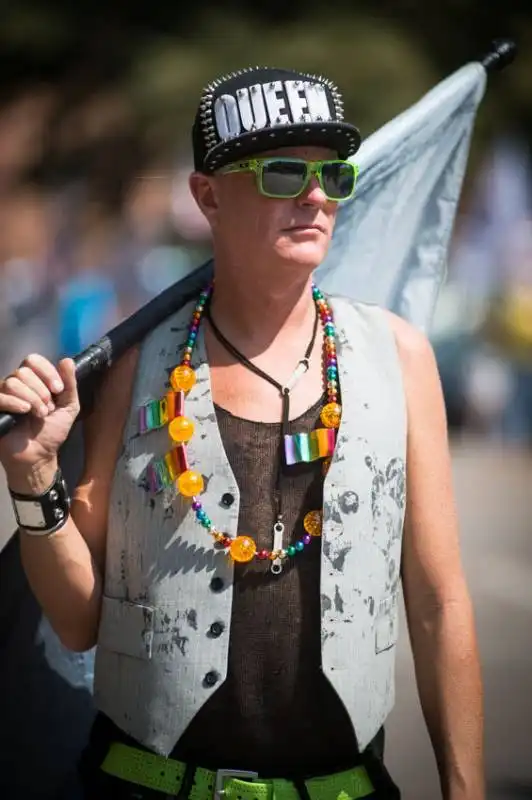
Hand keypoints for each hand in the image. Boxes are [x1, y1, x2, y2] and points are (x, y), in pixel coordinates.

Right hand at [0, 355, 79, 486]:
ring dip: (31, 399)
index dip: (47, 372)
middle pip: (23, 371)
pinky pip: (0, 395)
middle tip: (47, 409)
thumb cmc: (53, 431)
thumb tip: (67, 360)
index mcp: (34, 381)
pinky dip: (15, 402)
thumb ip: (70, 384)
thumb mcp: (69, 407)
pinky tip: (24, 412)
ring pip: (12, 382)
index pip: (33, 360)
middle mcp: (17, 385)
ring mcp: (4, 396)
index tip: (58, 389)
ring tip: (38, 415)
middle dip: (41, 390)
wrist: (39, 455)